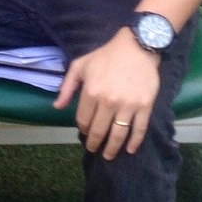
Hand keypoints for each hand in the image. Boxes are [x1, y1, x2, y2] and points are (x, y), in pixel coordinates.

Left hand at [54, 30, 160, 160]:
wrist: (137, 47)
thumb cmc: (106, 55)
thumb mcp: (80, 66)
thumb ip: (67, 87)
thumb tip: (57, 107)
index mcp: (91, 92)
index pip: (83, 120)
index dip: (83, 128)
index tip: (84, 131)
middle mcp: (109, 101)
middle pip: (99, 131)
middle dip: (94, 143)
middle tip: (94, 148)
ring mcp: (128, 105)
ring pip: (118, 134)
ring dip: (112, 148)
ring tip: (108, 155)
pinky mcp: (144, 106)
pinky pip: (139, 129)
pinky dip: (134, 142)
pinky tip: (129, 149)